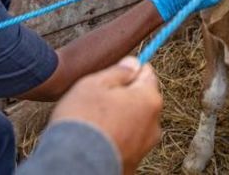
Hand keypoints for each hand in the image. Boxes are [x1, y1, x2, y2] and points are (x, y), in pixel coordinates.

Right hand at [50, 57, 162, 174]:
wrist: (75, 165)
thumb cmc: (84, 120)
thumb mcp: (95, 83)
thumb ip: (119, 71)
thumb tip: (133, 63)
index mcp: (149, 99)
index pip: (147, 74)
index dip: (130, 71)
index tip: (114, 74)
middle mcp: (154, 124)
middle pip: (142, 99)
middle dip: (124, 97)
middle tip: (98, 100)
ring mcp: (145, 146)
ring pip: (134, 122)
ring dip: (120, 119)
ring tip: (94, 123)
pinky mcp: (133, 163)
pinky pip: (126, 142)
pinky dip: (116, 138)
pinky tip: (97, 139)